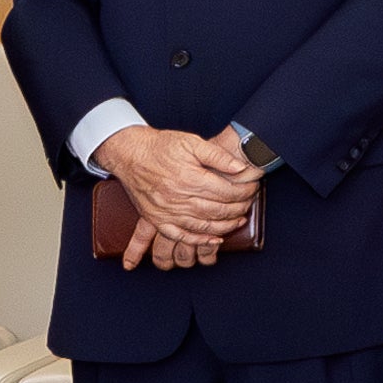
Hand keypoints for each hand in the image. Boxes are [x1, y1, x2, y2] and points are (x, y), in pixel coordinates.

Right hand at [95, 122, 255, 260]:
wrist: (130, 153)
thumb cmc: (161, 146)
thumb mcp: (192, 142)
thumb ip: (218, 156)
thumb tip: (241, 167)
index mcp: (189, 177)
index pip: (226, 191)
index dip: (244, 191)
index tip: (253, 187)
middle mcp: (178, 197)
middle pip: (217, 210)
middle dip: (238, 208)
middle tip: (249, 203)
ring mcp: (166, 211)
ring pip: (203, 226)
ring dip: (225, 226)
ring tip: (238, 220)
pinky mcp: (157, 218)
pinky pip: (180, 236)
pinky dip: (199, 241)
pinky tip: (214, 239)